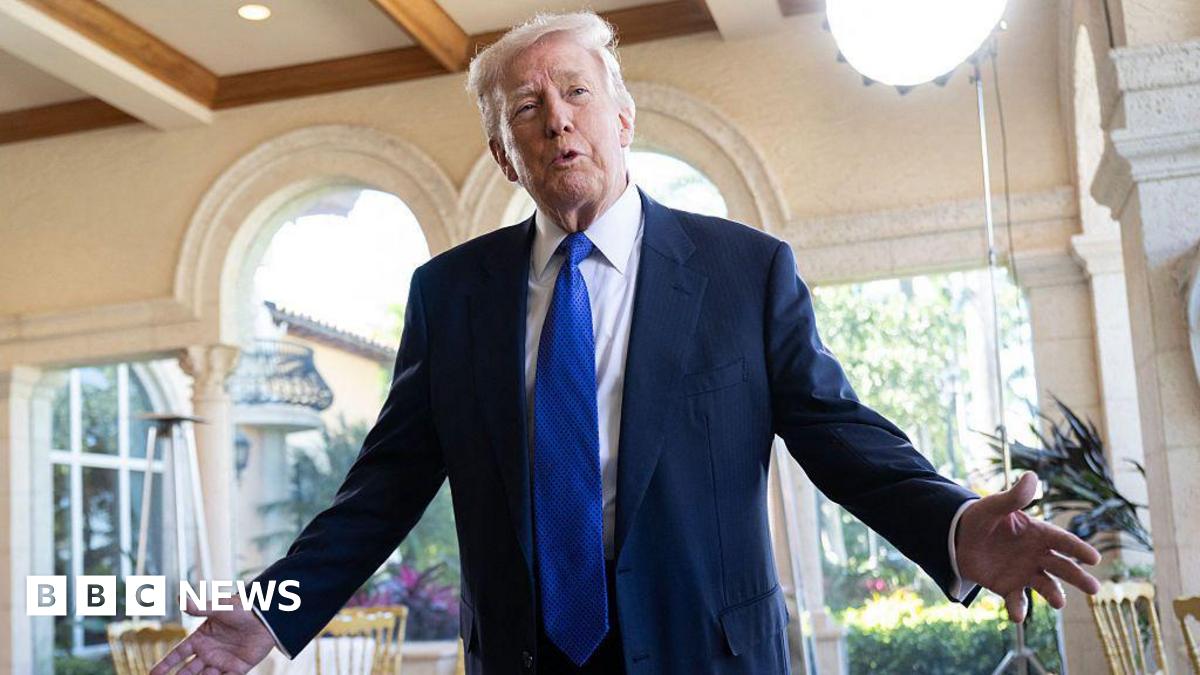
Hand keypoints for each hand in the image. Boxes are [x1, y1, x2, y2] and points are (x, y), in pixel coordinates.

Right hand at [149, 596, 275, 674]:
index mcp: (202, 637)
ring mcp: (222, 660)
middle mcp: (209, 651)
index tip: (152, 673)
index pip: (178, 653)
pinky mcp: (237, 668)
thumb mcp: (220, 608)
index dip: (165, 664)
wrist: (268, 616)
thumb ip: (201, 608)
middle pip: (187, 670)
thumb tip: (181, 599)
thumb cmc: (243, 608)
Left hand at [956, 472, 1102, 621]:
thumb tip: (1032, 476)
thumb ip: (1013, 496)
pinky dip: (1018, 608)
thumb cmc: (980, 518)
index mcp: (1037, 533)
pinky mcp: (1009, 587)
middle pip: (1062, 567)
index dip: (1078, 548)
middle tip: (1094, 588)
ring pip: (1046, 586)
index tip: (1094, 558)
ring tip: (1058, 603)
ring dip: (1054, 594)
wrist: (957, 538)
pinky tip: (1017, 616)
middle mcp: (1037, 555)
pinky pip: (1016, 600)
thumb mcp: (994, 506)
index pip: (1062, 540)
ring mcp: (1025, 572)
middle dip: (1078, 577)